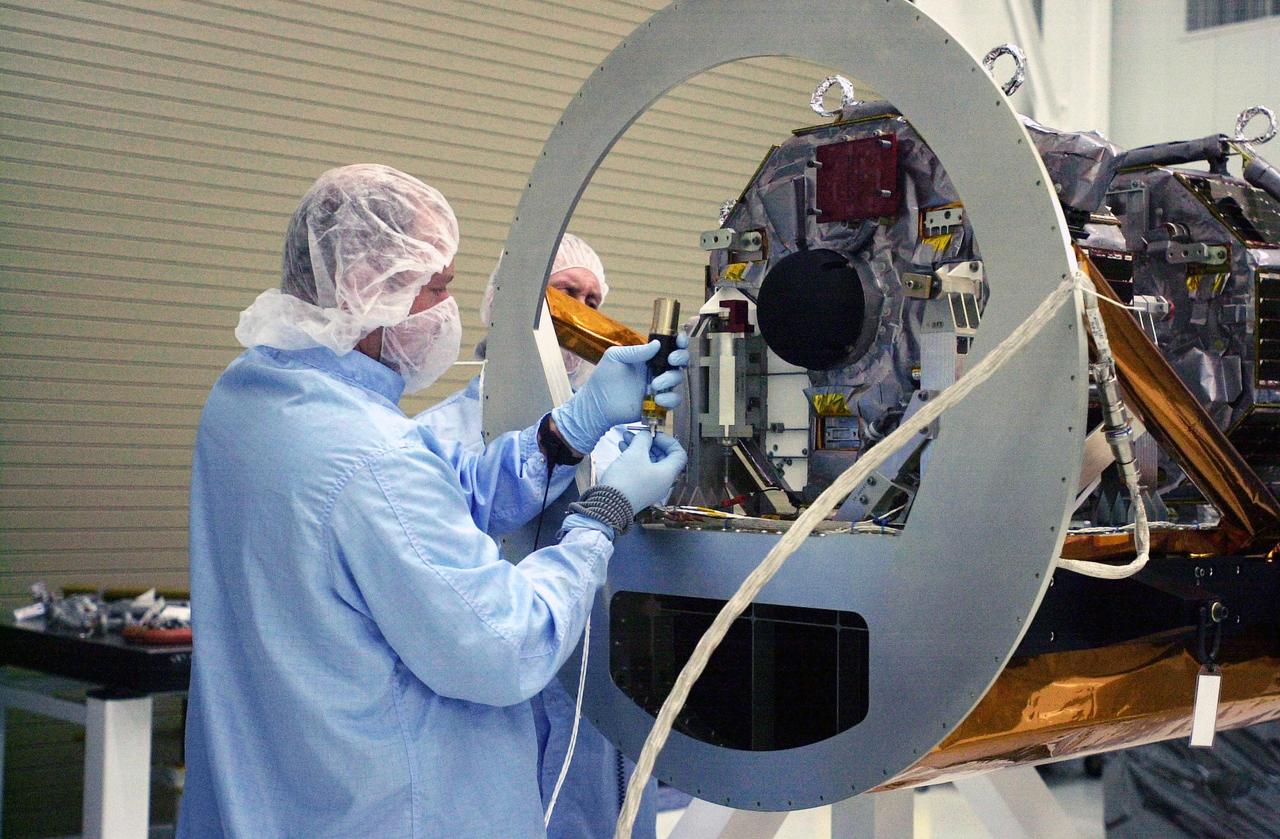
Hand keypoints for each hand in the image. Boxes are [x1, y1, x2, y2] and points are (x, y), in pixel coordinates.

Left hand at [552, 333, 688, 454]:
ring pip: (678, 379)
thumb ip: (635, 351)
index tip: (679, 341)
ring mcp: (658, 386)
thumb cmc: (603, 378)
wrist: (597, 404)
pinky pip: (673, 400)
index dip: (679, 341)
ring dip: (671, 379)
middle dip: (681, 357)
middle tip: (671, 360)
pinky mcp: (658, 403)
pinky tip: (657, 399)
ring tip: (655, 384)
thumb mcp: (615, 357)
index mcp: (648, 356)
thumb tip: (656, 344)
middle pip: (679, 361)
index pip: (669, 345)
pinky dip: (670, 399)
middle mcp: (656, 370)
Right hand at [598, 431, 686, 512]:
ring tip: (626, 438)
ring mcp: (651, 487)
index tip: (654, 435)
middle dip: (650, 442)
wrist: (608, 506)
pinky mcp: (639, 489)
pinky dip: (634, 458)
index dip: (667, 441)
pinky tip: (622, 448)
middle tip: (638, 434)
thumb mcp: (635, 454)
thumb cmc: (625, 481)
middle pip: (663, 457)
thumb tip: (646, 435)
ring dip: (639, 448)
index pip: (678, 453)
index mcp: (668, 473)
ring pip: (649, 462)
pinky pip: (641, 470)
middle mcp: (662, 481)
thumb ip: (643, 440)